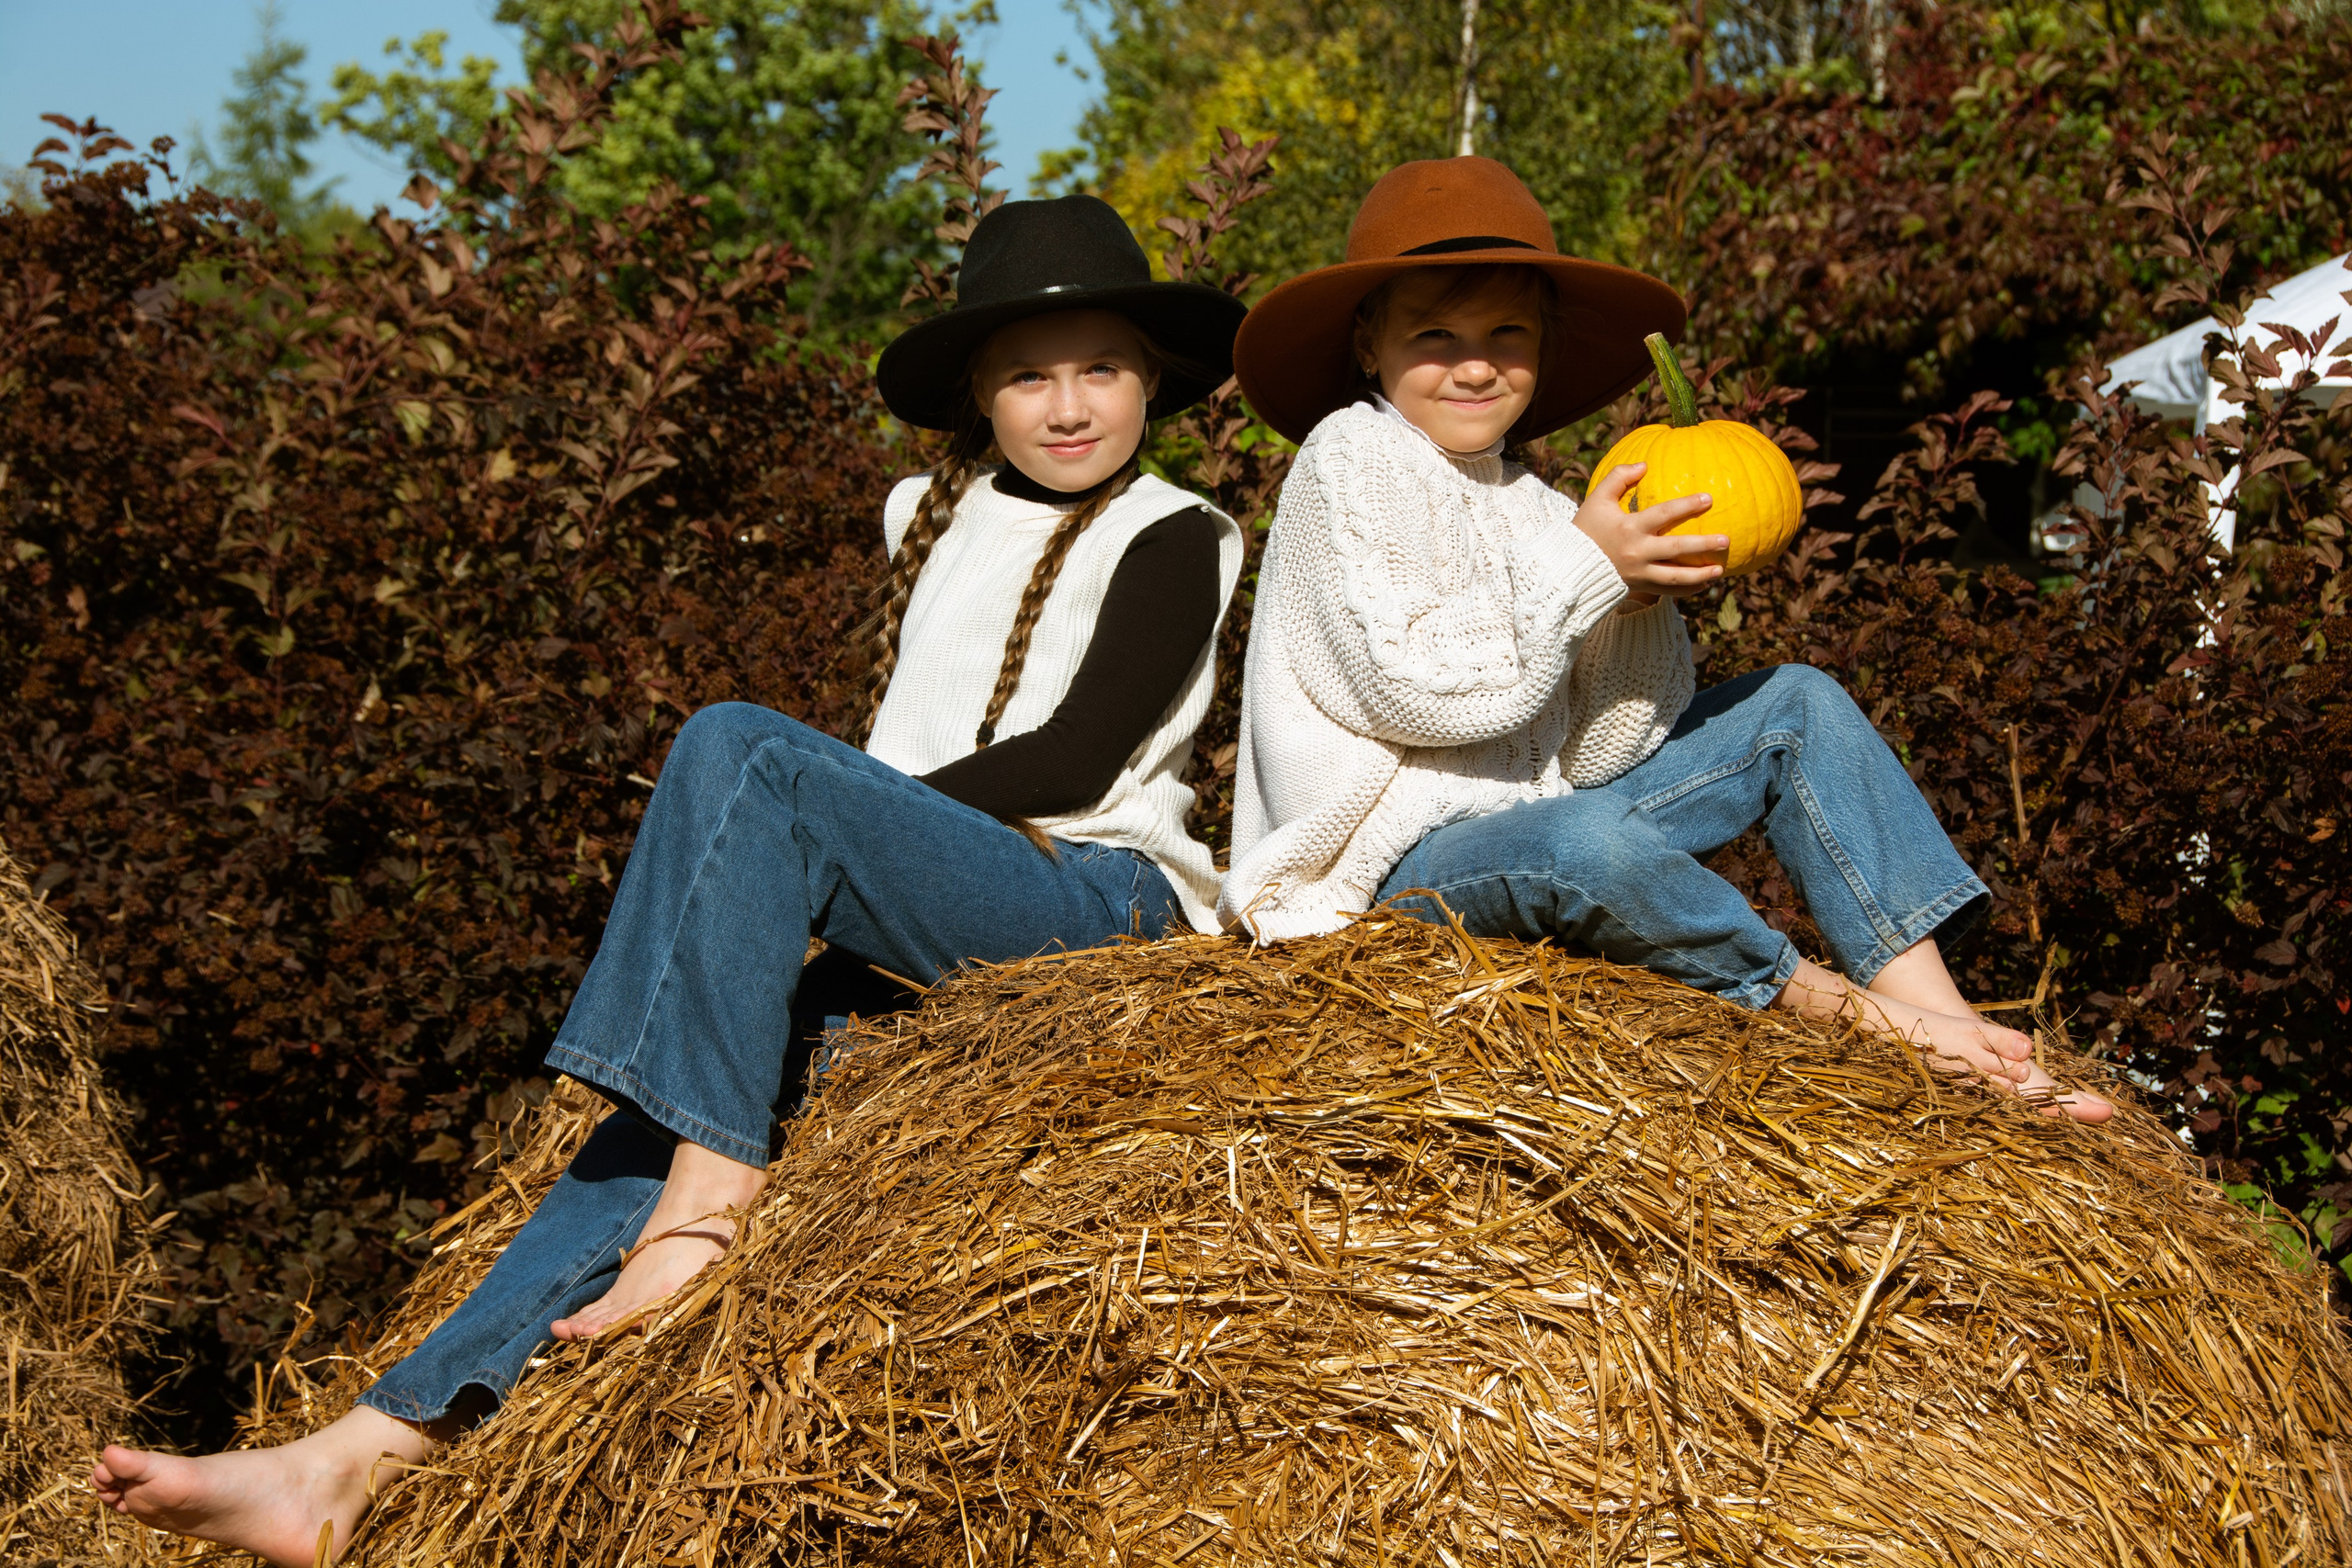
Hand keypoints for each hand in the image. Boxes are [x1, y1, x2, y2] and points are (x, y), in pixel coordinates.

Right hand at [1571, 462, 1727, 600]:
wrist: (1569, 566)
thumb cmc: (1585, 529)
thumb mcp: (1597, 499)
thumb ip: (1618, 477)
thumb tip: (1645, 465)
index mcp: (1629, 528)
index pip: (1663, 515)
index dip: (1686, 506)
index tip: (1708, 499)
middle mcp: (1636, 552)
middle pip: (1675, 550)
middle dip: (1702, 546)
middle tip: (1726, 540)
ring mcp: (1638, 573)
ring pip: (1674, 578)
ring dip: (1699, 575)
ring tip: (1720, 571)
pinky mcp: (1638, 587)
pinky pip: (1667, 592)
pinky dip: (1686, 589)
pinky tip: (1704, 584)